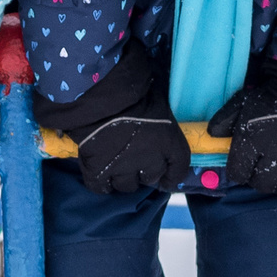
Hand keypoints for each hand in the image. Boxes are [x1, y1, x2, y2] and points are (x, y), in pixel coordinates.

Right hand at [35, 39, 192, 197]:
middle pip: (150, 177)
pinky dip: (100, 183)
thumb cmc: (132, 89)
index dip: (172, 176)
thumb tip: (154, 116)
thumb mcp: (157, 100)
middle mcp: (150, 160)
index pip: (178, 168)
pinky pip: (99, 186)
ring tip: (115, 165)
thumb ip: (159, 117)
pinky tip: (98, 172)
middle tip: (134, 161)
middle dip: (144, 172)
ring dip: (122, 178)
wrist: (100, 92)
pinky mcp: (98, 170)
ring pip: (126, 185)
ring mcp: (124, 168)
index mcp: (169, 142)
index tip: (166, 179)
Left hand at [206, 62, 276, 210]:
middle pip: (261, 184)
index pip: (238, 173)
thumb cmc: (275, 96)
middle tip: (265, 171)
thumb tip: (212, 136)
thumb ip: (225, 119)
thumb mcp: (244, 102)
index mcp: (252, 139)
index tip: (245, 168)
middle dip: (259, 180)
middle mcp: (275, 153)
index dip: (240, 173)